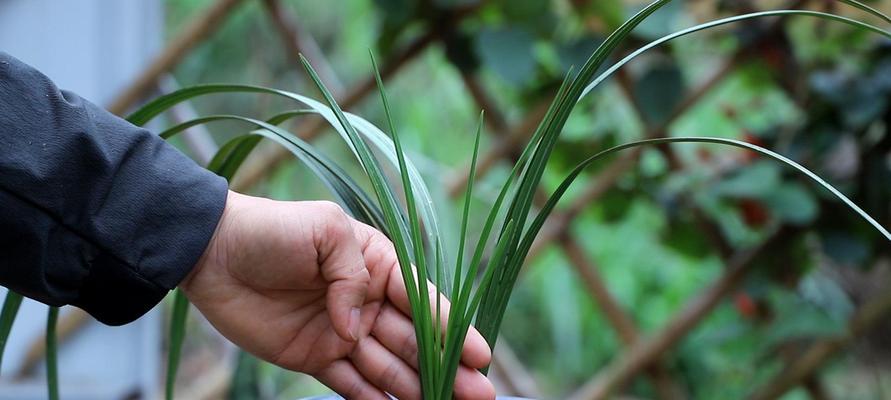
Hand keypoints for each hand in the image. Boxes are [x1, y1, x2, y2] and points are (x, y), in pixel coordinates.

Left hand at [180, 191, 495, 399]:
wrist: (213, 251)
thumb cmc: (274, 229)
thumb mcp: (327, 232)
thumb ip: (353, 277)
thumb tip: (356, 329)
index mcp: (378, 266)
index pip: (423, 302)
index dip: (453, 330)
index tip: (481, 357)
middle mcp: (366, 302)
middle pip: (414, 341)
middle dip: (447, 368)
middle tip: (479, 395)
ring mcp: (341, 332)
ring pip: (388, 366)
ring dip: (417, 388)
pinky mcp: (313, 356)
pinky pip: (349, 384)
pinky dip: (373, 399)